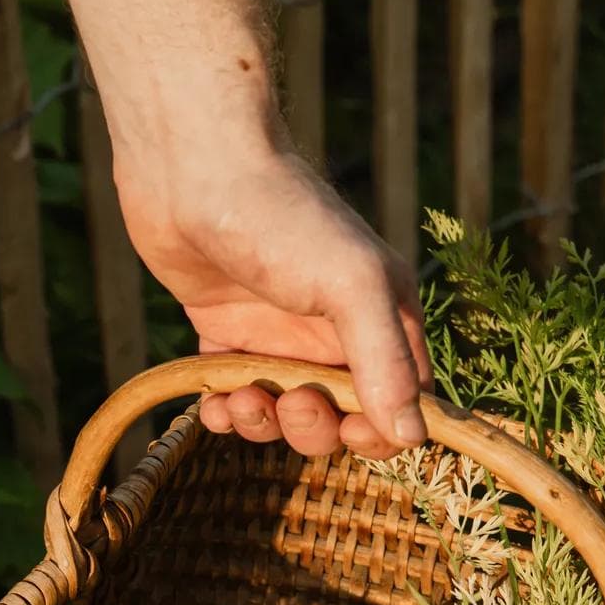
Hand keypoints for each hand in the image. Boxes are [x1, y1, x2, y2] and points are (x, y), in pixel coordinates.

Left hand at [116, 143, 430, 457]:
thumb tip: (412, 438)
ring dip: (265, 425)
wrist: (191, 166)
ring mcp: (280, 334)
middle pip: (342, 418)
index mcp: (384, 314)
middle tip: (290, 401)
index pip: (405, 400)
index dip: (382, 431)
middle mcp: (336, 329)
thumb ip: (385, 361)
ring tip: (240, 401)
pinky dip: (226, 412)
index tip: (350, 432)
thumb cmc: (281, 215)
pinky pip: (236, 398)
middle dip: (315, 427)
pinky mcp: (229, 334)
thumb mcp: (350, 285)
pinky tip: (212, 404)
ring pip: (285, 414)